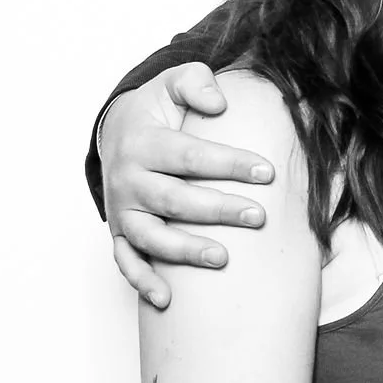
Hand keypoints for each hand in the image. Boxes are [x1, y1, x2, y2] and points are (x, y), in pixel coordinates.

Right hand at [101, 63, 275, 308]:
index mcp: (143, 142)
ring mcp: (123, 210)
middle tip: (258, 217)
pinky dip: (142, 282)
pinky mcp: (120, 232)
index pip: (189, 155)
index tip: (266, 171)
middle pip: (174, 199)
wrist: (115, 131)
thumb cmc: (157, 111)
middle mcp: (128, 179)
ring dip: (184, 250)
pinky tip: (166, 300)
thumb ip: (196, 82)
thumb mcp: (172, 84)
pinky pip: (126, 262)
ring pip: (151, 236)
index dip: (228, 163)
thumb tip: (219, 103)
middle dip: (217, 210)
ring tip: (222, 259)